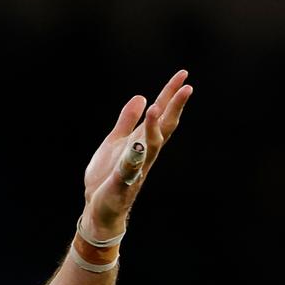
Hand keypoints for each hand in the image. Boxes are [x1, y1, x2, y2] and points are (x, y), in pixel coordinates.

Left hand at [82, 69, 191, 239]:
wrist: (98, 208)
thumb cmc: (108, 177)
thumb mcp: (115, 142)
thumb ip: (127, 121)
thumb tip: (142, 97)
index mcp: (141, 142)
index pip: (160, 116)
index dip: (170, 95)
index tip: (183, 75)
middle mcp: (144, 155)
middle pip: (163, 129)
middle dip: (173, 108)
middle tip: (187, 88)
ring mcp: (135, 169)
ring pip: (149, 148)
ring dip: (154, 129)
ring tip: (156, 108)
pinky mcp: (121, 184)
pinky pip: (128, 170)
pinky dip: (132, 159)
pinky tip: (136, 147)